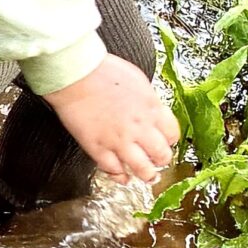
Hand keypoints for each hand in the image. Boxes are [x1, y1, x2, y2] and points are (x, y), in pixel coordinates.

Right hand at [44, 56, 177, 188]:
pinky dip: (120, 176)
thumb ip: (147, 100)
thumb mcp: (137, 80)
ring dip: (147, 175)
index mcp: (151, 109)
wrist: (75, 74)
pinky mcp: (98, 148)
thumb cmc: (101, 71)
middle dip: (161, 159)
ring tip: (146, 175)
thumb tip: (151, 111)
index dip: (169, 139)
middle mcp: (139, 128)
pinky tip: (122, 176)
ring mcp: (119, 141)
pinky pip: (114, 170)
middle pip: (162, 155)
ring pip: (143, 170)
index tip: (164, 140)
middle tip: (157, 159)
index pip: (172, 134)